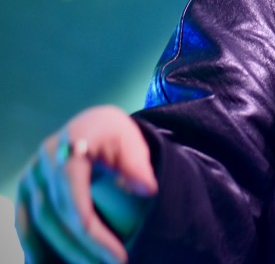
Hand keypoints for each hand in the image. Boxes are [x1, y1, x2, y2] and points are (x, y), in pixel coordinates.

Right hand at [15, 105, 157, 263]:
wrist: (91, 125)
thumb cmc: (114, 135)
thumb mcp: (131, 142)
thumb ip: (137, 165)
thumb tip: (147, 190)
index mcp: (70, 146)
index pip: (75, 198)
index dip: (94, 233)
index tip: (119, 257)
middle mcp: (42, 163)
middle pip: (54, 215)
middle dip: (80, 248)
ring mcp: (29, 177)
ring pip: (35, 224)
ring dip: (57, 253)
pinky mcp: (25, 191)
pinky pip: (25, 224)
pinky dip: (34, 249)